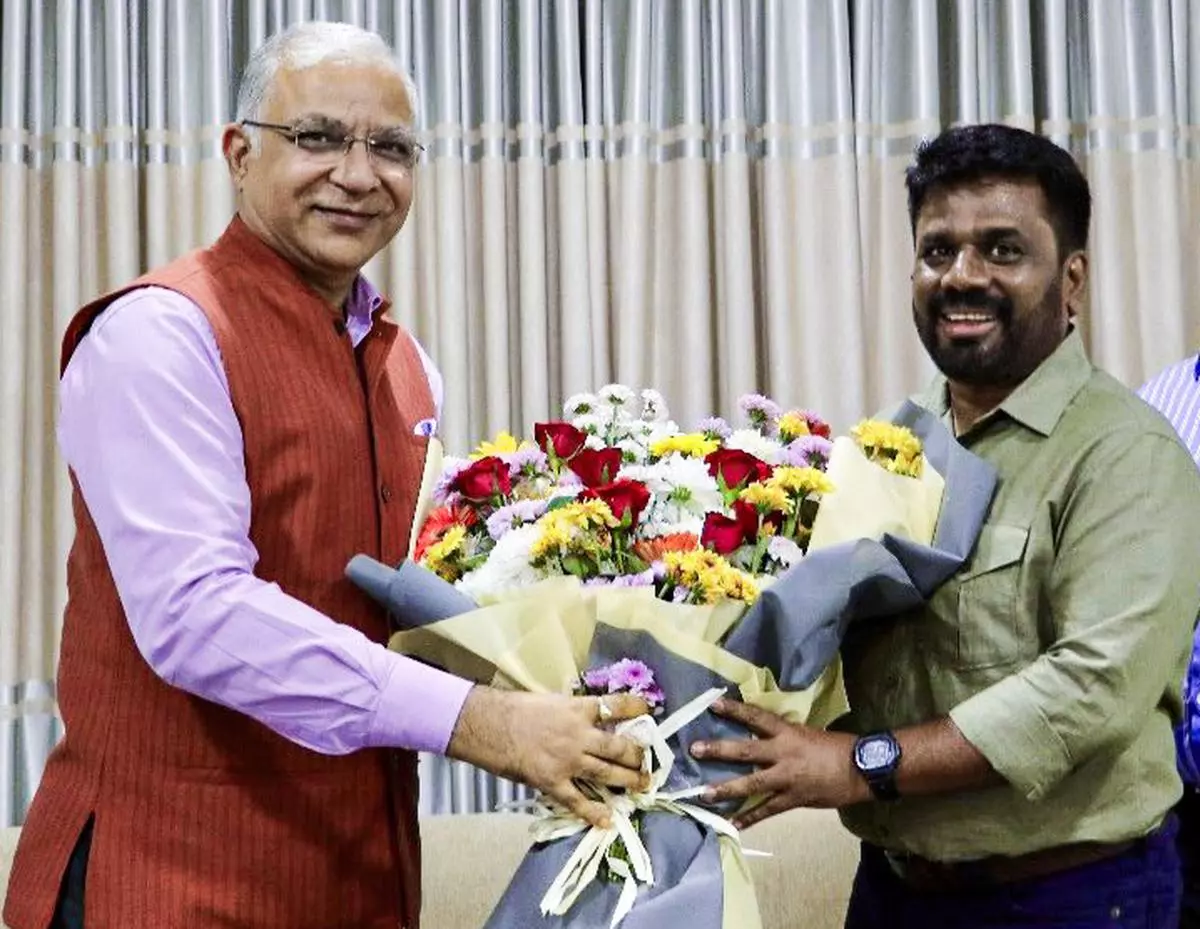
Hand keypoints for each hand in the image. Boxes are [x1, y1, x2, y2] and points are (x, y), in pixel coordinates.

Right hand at [446, 687, 649, 828]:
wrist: (490, 726)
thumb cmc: (516, 709)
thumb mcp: (551, 700)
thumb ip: (572, 710)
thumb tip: (587, 714)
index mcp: (578, 710)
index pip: (616, 706)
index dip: (637, 707)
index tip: (650, 710)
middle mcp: (579, 735)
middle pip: (619, 746)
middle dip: (637, 755)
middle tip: (646, 762)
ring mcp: (568, 761)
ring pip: (607, 773)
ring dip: (627, 780)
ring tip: (641, 785)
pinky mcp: (553, 782)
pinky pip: (578, 800)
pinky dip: (593, 812)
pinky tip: (607, 820)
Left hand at [689, 697, 866, 828]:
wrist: (860, 770)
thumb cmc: (834, 747)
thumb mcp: (805, 733)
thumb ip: (782, 736)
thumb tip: (759, 733)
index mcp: (787, 733)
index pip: (756, 717)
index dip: (735, 710)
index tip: (713, 704)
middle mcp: (783, 754)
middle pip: (745, 751)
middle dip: (719, 750)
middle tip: (695, 749)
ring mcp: (786, 779)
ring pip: (751, 785)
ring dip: (726, 789)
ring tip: (704, 794)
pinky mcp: (793, 800)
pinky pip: (766, 811)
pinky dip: (749, 818)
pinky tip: (732, 824)